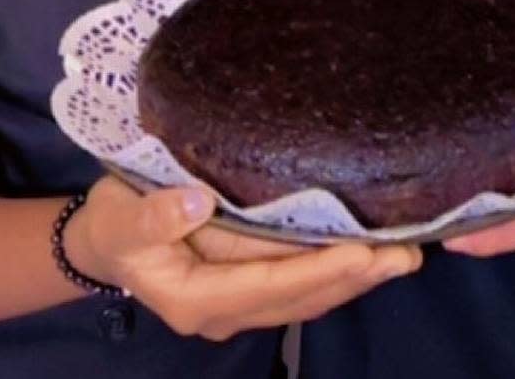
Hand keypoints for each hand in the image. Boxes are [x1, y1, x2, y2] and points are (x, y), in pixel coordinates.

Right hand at [68, 176, 422, 339]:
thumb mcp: (120, 216)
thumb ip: (154, 215)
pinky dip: (338, 271)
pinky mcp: (250, 285)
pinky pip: (301, 283)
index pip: (268, 286)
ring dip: (356, 278)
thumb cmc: (114, 222)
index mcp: (195, 300)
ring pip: (306, 296)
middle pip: (298, 298)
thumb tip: (197, 201)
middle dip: (354, 278)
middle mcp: (224, 312)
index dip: (317, 270)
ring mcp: (240, 303)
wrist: (106, 238)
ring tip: (405, 255)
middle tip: (407, 254)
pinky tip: (370, 256)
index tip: (363, 254)